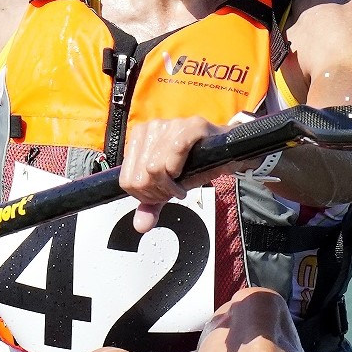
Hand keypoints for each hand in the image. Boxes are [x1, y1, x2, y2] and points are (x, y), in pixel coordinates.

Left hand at [118, 116, 240, 233]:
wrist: (224, 151)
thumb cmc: (194, 164)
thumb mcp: (167, 186)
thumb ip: (151, 204)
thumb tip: (140, 226)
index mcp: (138, 138)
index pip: (126, 180)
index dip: (144, 196)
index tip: (161, 194)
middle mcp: (151, 128)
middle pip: (140, 177)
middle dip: (159, 193)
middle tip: (173, 190)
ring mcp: (170, 125)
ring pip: (154, 168)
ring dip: (170, 186)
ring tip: (180, 184)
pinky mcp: (190, 126)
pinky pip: (175, 152)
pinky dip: (180, 172)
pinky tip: (186, 176)